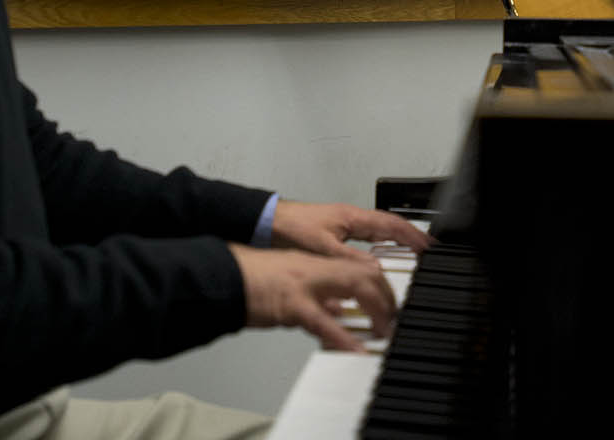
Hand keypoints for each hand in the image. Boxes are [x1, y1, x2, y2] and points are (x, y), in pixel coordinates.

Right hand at [229, 243, 395, 350]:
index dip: (381, 283)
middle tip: (393, 319)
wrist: (221, 275)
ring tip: (385, 332)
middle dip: (386, 296)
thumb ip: (315, 293)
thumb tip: (336, 311)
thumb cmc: (248, 279)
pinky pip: (324, 323)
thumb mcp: (288, 280)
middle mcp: (314, 269)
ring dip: (376, 310)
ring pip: (355, 288)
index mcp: (314, 263)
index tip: (389, 301)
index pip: (359, 266)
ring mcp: (305, 285)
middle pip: (365, 274)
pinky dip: (344, 338)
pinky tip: (356, 351)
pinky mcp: (291, 304)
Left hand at [270, 200, 434, 259]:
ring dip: (396, 241)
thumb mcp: (322, 247)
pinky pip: (366, 239)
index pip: (391, 224)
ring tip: (411, 255)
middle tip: (427, 251)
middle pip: (389, 226)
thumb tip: (375, 270)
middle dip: (410, 238)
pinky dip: (379, 247)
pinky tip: (379, 258)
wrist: (267, 222)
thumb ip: (349, 258)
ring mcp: (345, 225)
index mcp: (353, 217)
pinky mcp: (336, 233)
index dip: (412, 235)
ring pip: (378, 232)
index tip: (428, 246)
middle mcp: (352, 219)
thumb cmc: (290, 227)